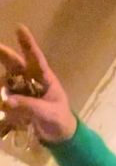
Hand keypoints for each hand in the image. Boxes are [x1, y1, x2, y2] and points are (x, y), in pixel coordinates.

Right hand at [0, 25, 75, 143]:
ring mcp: (22, 91)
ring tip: (6, 100)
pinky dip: (3, 102)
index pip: (36, 58)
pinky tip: (5, 107)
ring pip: (7, 81)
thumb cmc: (60, 120)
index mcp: (45, 78)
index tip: (20, 28)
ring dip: (3, 86)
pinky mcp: (16, 102)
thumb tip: (7, 102)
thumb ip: (30, 107)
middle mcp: (31, 80)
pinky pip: (6, 98)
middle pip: (16, 65)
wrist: (59, 137)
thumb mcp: (48, 113)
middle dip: (5, 56)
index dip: (28, 44)